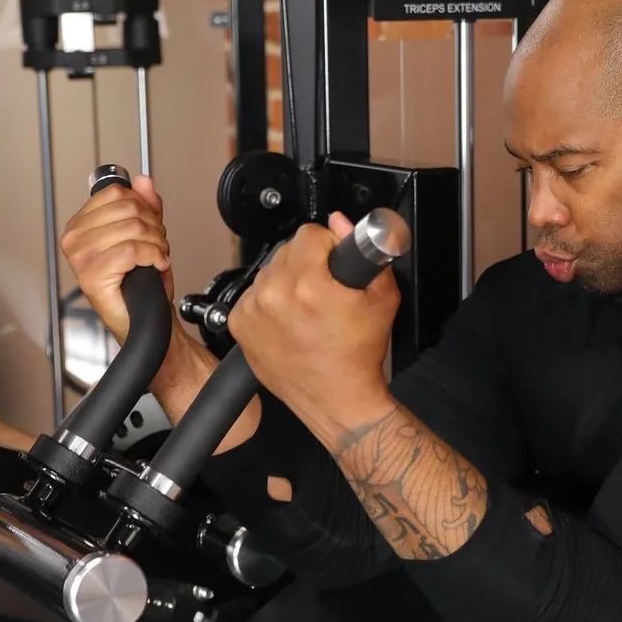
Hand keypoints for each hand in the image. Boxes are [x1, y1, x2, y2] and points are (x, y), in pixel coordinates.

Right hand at [58, 175, 171, 341]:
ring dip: (156, 244)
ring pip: (132, 228)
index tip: (150, 226)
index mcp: (81, 225)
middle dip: (153, 227)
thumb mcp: (145, 236)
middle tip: (157, 245)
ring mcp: (80, 256)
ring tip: (156, 256)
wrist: (144, 318)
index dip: (143, 206)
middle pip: (127, 208)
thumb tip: (143, 181)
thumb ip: (144, 206)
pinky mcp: (91, 274)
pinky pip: (131, 250)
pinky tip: (155, 265)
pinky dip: (153, 256)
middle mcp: (75, 239)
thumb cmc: (139, 284)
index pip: (115, 193)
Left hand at [227, 212, 401, 438]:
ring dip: (287, 282)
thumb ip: (363, 251)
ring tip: (306, 310)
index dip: (329, 245)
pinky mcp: (239, 325)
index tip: (334, 265)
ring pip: (270, 271)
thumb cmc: (358, 355)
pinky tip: (289, 321)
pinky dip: (270, 302)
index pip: (309, 233)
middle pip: (287, 250)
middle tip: (324, 293)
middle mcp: (273, 296)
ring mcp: (252, 311)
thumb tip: (340, 222)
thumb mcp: (382, 298)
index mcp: (307, 285)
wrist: (337, 399)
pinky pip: (254, 294)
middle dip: (308, 264)